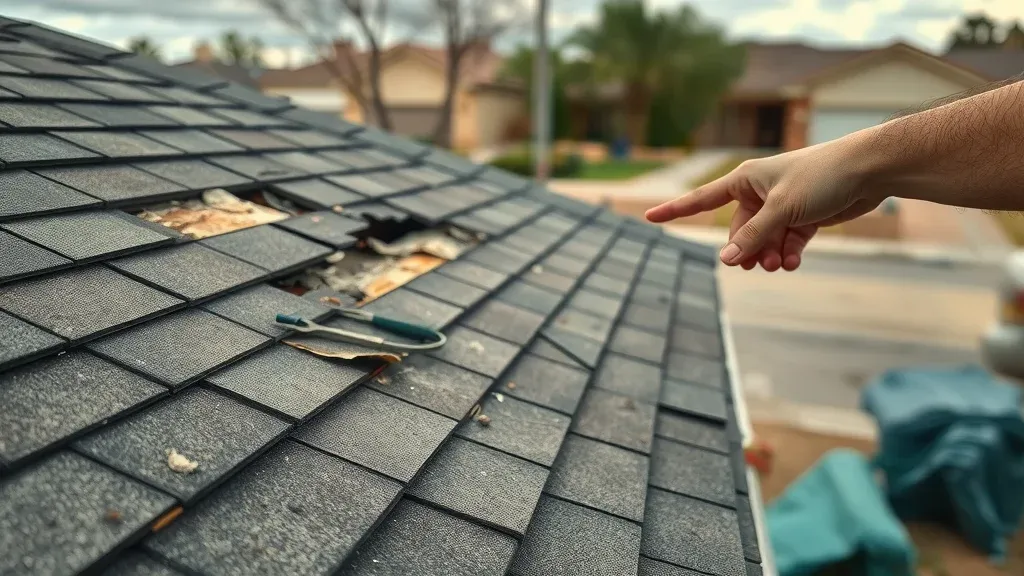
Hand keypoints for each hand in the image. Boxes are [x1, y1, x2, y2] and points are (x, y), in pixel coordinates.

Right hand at [645, 143, 882, 270]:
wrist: (868, 171)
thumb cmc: (822, 177)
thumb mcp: (782, 210)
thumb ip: (752, 237)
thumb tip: (724, 260)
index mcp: (745, 179)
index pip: (701, 199)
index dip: (675, 210)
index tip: (648, 217)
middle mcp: (759, 191)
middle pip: (739, 230)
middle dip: (746, 250)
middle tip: (758, 266)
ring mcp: (781, 206)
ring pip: (763, 239)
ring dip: (767, 255)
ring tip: (778, 265)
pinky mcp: (803, 217)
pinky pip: (785, 242)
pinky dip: (786, 253)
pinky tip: (792, 263)